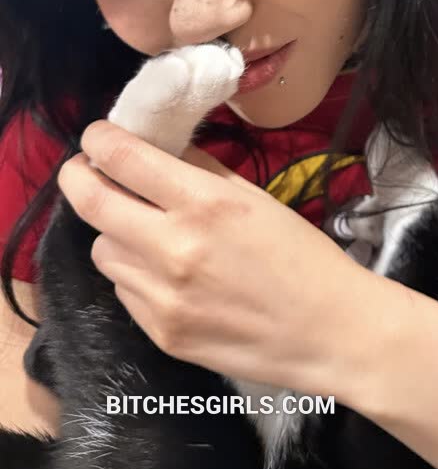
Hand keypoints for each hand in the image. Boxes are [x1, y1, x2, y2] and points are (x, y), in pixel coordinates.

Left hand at [57, 120, 387, 398]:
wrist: (329, 331)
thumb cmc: (301, 256)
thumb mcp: (255, 198)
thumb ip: (201, 171)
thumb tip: (158, 149)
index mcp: (204, 203)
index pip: (123, 159)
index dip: (99, 139)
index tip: (97, 136)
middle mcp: (173, 248)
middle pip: (91, 202)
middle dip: (77, 176)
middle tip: (82, 168)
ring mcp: (161, 296)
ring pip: (103, 249)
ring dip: (114, 231)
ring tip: (145, 231)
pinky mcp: (159, 333)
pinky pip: (124, 289)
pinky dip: (135, 273)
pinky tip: (168, 275)